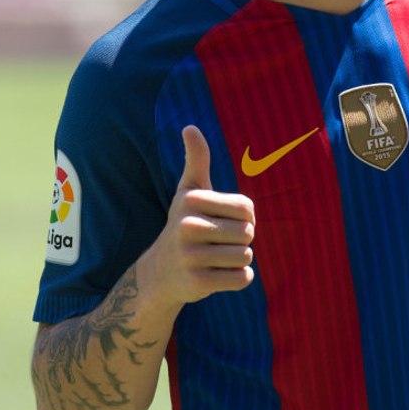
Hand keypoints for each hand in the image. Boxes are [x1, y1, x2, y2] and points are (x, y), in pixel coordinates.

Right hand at [141, 125, 255, 307]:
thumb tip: (189, 126)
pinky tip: (218, 275)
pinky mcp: (197, 282)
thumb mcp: (189, 191)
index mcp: (192, 200)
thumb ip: (196, 160)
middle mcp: (188, 225)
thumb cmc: (184, 225)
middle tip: (217, 243)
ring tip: (216, 259)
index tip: (222, 221)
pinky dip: (238, 279)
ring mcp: (190, 256)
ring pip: (246, 256)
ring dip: (238, 260)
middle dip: (241, 240)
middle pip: (248, 232)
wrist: (159, 273)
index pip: (248, 208)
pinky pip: (242, 278)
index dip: (244, 217)